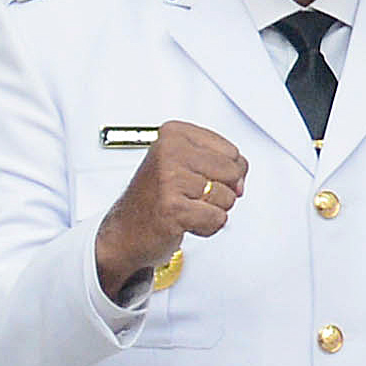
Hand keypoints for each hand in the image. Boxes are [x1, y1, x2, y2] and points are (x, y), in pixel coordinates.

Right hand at [95, 122, 248, 292]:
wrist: (126, 231)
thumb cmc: (158, 198)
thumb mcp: (188, 166)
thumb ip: (223, 165)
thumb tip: (240, 184)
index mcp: (174, 134)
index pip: (232, 152)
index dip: (224, 173)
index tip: (197, 177)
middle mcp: (169, 150)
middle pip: (233, 173)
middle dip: (219, 191)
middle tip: (189, 196)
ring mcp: (169, 178)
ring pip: (228, 197)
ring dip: (211, 210)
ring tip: (184, 207)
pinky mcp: (173, 207)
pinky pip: (218, 219)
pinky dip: (206, 227)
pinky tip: (183, 221)